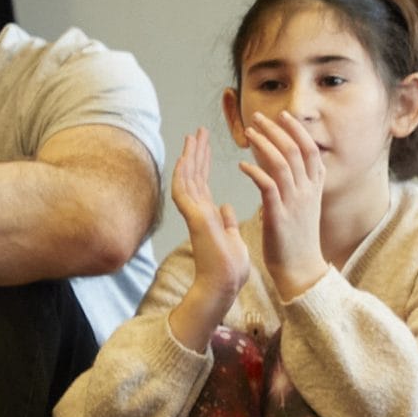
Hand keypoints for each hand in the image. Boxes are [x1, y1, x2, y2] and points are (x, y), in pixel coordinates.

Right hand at [166, 128, 249, 348]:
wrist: (225, 284)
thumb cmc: (229, 267)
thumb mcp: (232, 237)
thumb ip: (226, 221)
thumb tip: (226, 207)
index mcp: (208, 214)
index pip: (203, 182)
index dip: (203, 162)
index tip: (205, 143)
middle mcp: (199, 211)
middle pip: (194, 176)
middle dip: (196, 153)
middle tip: (198, 132)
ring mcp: (194, 214)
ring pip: (188, 179)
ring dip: (190, 157)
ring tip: (193, 136)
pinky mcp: (195, 218)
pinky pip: (185, 191)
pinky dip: (185, 174)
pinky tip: (187, 158)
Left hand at [237, 110, 328, 298]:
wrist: (301, 269)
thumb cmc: (297, 238)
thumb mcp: (303, 206)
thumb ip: (296, 183)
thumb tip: (281, 164)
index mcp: (314, 187)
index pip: (310, 149)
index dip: (296, 130)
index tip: (282, 116)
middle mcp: (308, 191)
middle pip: (296, 150)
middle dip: (276, 130)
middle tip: (258, 117)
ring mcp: (295, 202)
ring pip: (282, 163)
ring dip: (264, 145)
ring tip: (248, 133)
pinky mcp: (280, 215)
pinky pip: (268, 186)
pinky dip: (255, 172)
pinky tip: (242, 165)